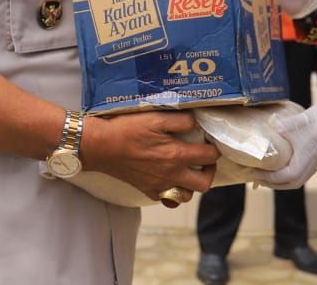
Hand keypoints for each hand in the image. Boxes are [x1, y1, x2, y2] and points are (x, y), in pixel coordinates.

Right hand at [80, 110, 218, 200]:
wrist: (101, 146)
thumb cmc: (127, 129)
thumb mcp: (155, 117)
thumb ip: (180, 120)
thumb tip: (197, 122)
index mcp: (176, 154)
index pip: (209, 157)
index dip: (214, 148)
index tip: (211, 141)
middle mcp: (171, 174)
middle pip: (204, 183)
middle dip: (210, 171)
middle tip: (205, 160)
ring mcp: (159, 186)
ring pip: (187, 195)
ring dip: (193, 184)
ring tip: (189, 170)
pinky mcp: (148, 191)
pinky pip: (168, 199)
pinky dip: (174, 193)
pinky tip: (171, 180)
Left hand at [255, 92, 316, 188]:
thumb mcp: (305, 119)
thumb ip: (285, 125)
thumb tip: (267, 127)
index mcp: (306, 158)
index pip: (283, 177)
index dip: (266, 177)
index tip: (251, 172)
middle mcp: (312, 163)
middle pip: (290, 183)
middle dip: (271, 183)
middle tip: (255, 176)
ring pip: (297, 177)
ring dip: (281, 178)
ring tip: (266, 170)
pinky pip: (302, 169)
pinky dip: (289, 169)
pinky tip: (283, 157)